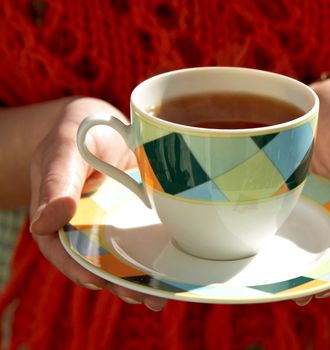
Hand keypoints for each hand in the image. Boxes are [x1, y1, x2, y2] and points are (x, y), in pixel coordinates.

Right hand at [29, 97, 167, 310]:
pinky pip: (145, 238)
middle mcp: (86, 224)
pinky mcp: (138, 216)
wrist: (109, 124)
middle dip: (116, 281)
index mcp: (58, 213)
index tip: (95, 281)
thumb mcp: (65, 149)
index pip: (60, 248)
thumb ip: (57, 181)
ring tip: (160, 295)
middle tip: (140, 296)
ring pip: (124, 255)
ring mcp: (114, 222)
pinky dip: (158, 254)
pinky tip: (174, 269)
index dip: (75, 267)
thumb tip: (47, 221)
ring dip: (140, 277)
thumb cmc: (80, 132)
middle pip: (97, 260)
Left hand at [294, 76, 329, 305]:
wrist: (324, 101)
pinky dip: (282, 241)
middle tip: (308, 292)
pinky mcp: (295, 197)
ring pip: (314, 241)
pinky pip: (290, 222)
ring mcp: (319, 205)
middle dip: (328, 273)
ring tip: (286, 285)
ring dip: (302, 265)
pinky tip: (266, 254)